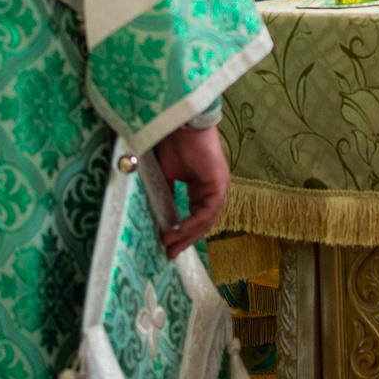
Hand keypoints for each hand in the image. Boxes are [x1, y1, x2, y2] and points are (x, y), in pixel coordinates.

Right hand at [147, 124, 229, 256]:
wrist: (179, 123)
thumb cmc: (172, 142)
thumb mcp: (164, 174)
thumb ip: (165, 194)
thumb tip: (159, 215)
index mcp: (202, 187)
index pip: (195, 216)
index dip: (182, 233)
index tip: (167, 245)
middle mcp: (213, 189)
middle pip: (202, 222)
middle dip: (185, 240)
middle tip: (170, 254)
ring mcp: (218, 187)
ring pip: (206, 220)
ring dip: (188, 235)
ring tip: (170, 245)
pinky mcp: (219, 184)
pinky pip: (208, 211)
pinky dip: (193, 223)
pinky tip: (178, 231)